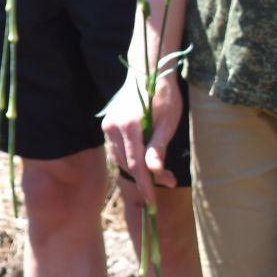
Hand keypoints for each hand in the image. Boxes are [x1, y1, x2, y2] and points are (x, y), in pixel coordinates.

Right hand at [102, 70, 183, 206]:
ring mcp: (107, 126)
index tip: (154, 202)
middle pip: (127, 164)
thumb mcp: (168, 122)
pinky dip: (130, 159)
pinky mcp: (107, 126)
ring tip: (159, 174)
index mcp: (129, 126)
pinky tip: (143, 161)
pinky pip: (117, 150)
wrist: (147, 74)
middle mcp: (113, 128)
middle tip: (167, 183)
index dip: (145, 185)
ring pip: (121, 158)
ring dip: (138, 169)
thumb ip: (159, 148)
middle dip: (145, 179)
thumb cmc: (164, 96)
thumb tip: (155, 173)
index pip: (136, 165)